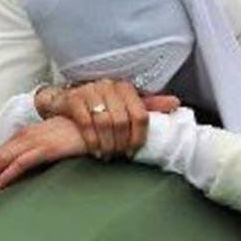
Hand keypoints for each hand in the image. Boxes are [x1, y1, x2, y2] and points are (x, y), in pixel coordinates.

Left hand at [0, 116, 85, 198]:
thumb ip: (42, 149)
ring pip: (4, 159)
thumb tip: (33, 163)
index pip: (1, 153)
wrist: (99, 120)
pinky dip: (7, 173)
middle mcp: (27, 136)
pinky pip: (22, 162)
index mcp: (28, 134)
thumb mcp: (56, 139)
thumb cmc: (79, 131)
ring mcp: (36, 141)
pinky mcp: (47, 148)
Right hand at [36, 80, 179, 158]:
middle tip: (118, 155)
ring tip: (107, 155)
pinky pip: (86, 123)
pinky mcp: (73, 99)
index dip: (138, 136)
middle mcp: (109, 85)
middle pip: (122, 121)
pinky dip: (92, 140)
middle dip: (121, 143)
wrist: (65, 100)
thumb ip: (149, 104)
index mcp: (125, 87)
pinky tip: (95, 150)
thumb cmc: (99, 105)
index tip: (133, 150)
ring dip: (107, 144)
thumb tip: (176, 103)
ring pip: (105, 122)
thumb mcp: (125, 103)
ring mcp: (90, 90)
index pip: (140, 115)